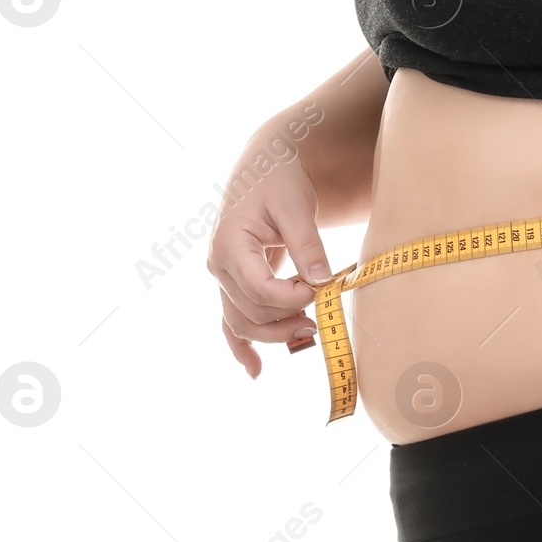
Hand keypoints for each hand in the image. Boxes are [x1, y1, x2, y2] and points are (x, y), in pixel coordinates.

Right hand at [205, 130, 334, 377]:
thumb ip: (308, 243)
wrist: (263, 169)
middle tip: (321, 317)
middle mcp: (219, 265)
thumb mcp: (297, 206)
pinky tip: (256, 371)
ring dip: (273, 335)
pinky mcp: (232, 284)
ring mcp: (223, 278)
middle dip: (286, 320)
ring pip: (241, 322)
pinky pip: (230, 323)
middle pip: (250, 312)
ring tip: (308, 333)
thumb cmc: (280, 182)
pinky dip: (242, 347)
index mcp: (230, 244)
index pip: (258, 287)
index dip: (290, 298)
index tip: (319, 290)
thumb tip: (323, 281)